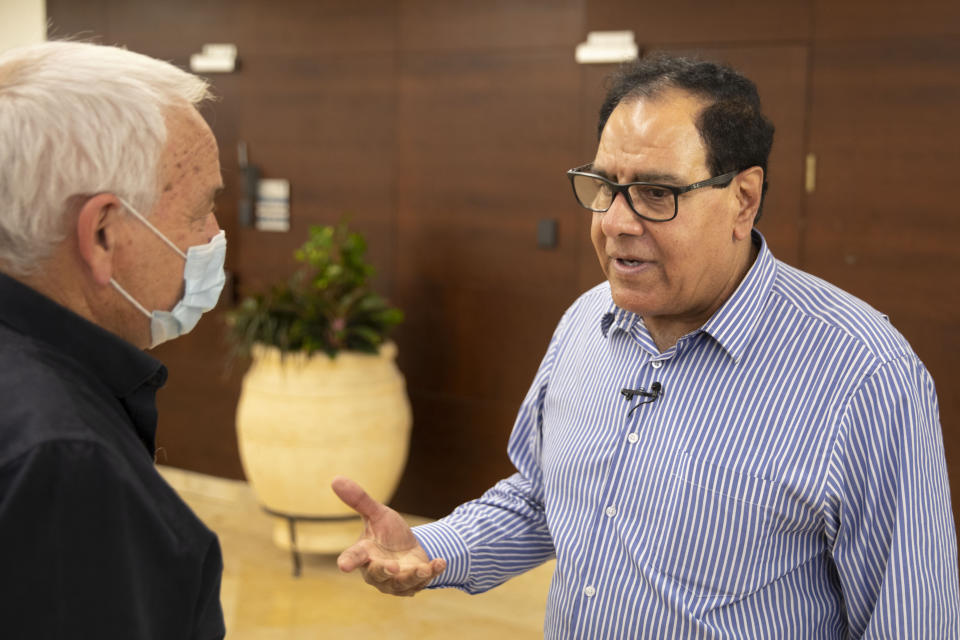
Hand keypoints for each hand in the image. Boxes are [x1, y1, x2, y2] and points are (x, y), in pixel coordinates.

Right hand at [331, 476, 446, 596]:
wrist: (408, 548)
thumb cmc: (386, 532)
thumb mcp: (376, 513)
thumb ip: (359, 500)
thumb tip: (335, 478)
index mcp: (364, 553)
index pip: (352, 557)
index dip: (348, 562)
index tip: (344, 566)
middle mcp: (377, 571)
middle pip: (377, 574)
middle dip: (384, 570)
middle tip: (392, 567)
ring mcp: (395, 581)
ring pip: (401, 583)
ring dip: (412, 576)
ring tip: (423, 569)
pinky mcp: (414, 583)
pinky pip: (423, 581)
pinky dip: (432, 572)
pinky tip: (441, 563)